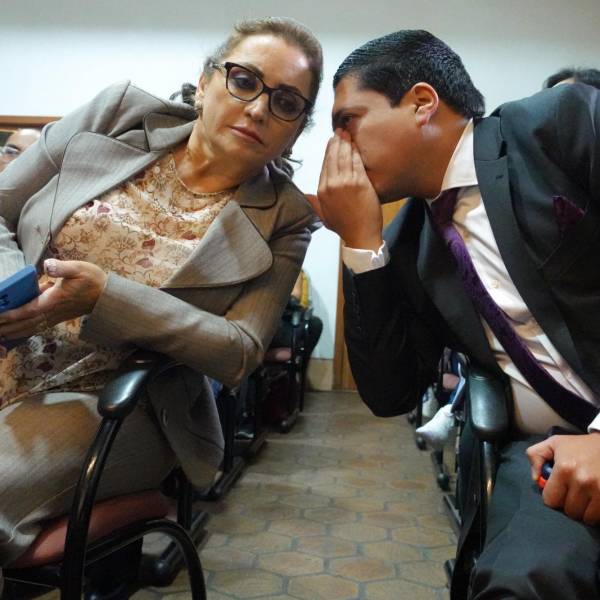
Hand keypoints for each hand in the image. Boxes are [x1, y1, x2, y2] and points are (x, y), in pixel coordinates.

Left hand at [0, 259, 106, 348]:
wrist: (106, 295)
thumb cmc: (92, 280)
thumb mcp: (78, 268)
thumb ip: (62, 268)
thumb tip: (48, 265)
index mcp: (55, 299)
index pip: (29, 309)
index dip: (12, 314)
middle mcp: (54, 311)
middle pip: (27, 323)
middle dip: (9, 327)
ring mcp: (56, 316)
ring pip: (32, 327)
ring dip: (15, 332)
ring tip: (2, 334)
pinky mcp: (59, 317)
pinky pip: (39, 327)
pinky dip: (27, 331)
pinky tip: (18, 332)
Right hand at [310, 129, 382, 251]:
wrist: (360, 235)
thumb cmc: (344, 227)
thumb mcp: (324, 216)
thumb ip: (315, 203)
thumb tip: (306, 196)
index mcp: (322, 191)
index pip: (324, 165)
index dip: (328, 151)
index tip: (331, 142)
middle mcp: (331, 185)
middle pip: (333, 157)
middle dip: (336, 142)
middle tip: (340, 130)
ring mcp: (345, 182)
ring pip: (344, 157)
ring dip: (346, 142)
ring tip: (347, 132)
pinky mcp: (360, 182)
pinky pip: (356, 162)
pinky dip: (356, 151)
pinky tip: (356, 144)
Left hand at [527, 433, 599, 524]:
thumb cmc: (579, 446)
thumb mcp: (553, 443)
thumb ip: (535, 456)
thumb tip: (535, 478)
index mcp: (564, 468)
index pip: (551, 500)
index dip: (552, 497)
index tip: (558, 491)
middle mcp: (582, 481)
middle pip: (569, 511)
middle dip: (568, 504)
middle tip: (573, 492)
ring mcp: (599, 490)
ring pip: (585, 517)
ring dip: (583, 510)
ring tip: (584, 496)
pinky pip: (598, 517)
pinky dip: (595, 512)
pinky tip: (594, 500)